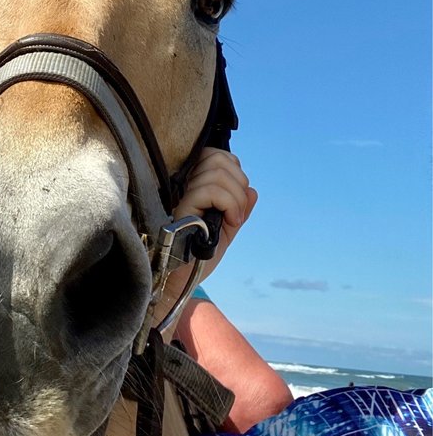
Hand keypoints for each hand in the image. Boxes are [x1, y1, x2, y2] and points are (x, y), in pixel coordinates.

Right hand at [159, 149, 256, 319]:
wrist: (185, 279)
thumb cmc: (200, 256)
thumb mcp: (227, 230)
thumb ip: (239, 209)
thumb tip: (251, 191)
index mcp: (197, 185)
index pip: (217, 155)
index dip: (234, 169)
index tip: (236, 199)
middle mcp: (188, 186)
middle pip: (218, 158)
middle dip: (238, 182)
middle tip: (236, 211)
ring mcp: (184, 195)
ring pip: (217, 172)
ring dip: (235, 197)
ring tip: (233, 219)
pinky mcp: (183, 208)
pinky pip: (210, 190)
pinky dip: (229, 203)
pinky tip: (230, 221)